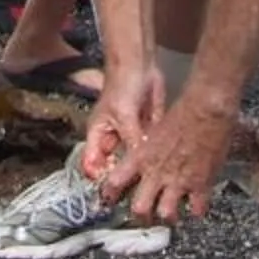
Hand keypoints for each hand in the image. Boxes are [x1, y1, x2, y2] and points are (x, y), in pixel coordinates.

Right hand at [80, 65, 162, 184]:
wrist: (140, 64)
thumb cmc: (121, 84)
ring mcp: (132, 136)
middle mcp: (114, 139)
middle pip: (116, 167)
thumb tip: (141, 165)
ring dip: (143, 170)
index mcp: (99, 136)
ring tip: (154, 184)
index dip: (101, 179)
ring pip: (136, 161)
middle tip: (137, 194)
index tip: (112, 192)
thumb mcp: (123, 115)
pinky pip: (152, 148)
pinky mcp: (149, 131)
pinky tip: (165, 166)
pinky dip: (157, 156)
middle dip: (125, 180)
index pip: (93, 165)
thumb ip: (131, 140)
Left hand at [107, 94, 237, 224]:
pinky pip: (196, 209)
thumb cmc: (182, 112)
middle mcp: (157, 172)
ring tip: (171, 215)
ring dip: (168, 216)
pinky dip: (196, 211)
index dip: (110, 196)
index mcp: (141, 157)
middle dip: (142, 216)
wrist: (206, 109)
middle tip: (146, 216)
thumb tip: (142, 156)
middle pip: (139, 209)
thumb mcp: (154, 130)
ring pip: (166, 214)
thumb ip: (147, 148)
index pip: (115, 183)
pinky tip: (195, 207)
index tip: (110, 201)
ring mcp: (179, 181)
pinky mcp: (200, 183)